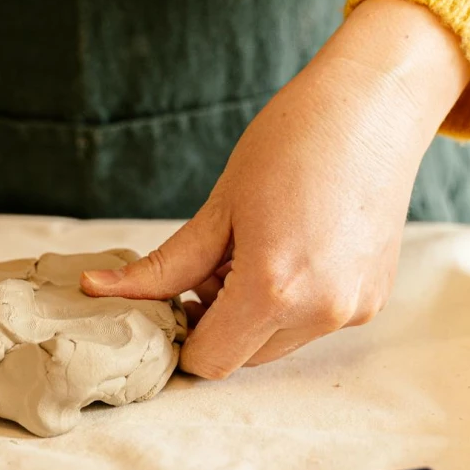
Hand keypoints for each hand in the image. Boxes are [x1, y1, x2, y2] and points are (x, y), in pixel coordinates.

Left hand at [82, 0, 469, 376]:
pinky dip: (292, 302)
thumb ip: (163, 267)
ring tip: (253, 250)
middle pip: (243, 357)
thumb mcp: (218, 209)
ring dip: (253, 315)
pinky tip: (292, 248)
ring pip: (277, 343)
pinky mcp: (371, 300)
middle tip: (211, 264)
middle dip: (216, 323)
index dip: (181, 338)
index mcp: (273, 288)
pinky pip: (313, 322)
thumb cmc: (291, 143)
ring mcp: (352, 309)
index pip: (209, 360)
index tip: (172, 302)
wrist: (372, 109)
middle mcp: (320, 311)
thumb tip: (96, 290)